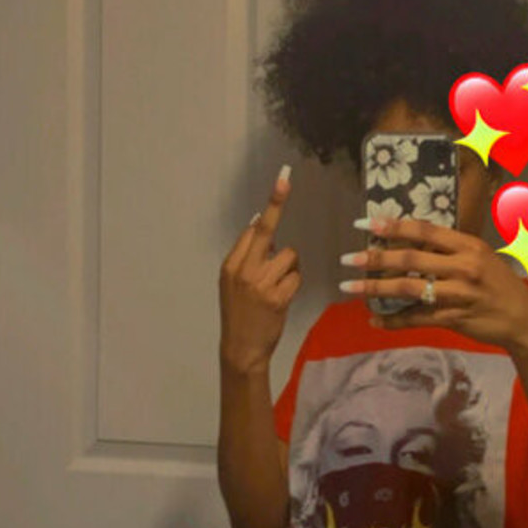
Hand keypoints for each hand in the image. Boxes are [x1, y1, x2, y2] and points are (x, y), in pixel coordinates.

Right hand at [219, 168, 300, 373]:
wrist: (241, 348)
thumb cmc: (241, 314)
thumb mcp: (234, 283)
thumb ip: (247, 256)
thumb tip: (261, 223)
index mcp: (230, 265)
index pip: (252, 230)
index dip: (269, 208)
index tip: (282, 181)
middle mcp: (243, 270)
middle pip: (266, 231)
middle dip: (277, 204)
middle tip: (285, 179)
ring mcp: (260, 283)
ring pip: (289, 256)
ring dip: (290, 268)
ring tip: (278, 286)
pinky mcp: (277, 297)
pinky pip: (296, 277)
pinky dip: (294, 284)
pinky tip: (283, 297)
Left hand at [341, 216, 527, 355]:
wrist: (524, 318)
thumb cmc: (499, 284)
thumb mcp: (480, 257)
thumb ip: (449, 250)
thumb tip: (410, 242)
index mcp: (468, 245)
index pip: (425, 231)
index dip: (393, 226)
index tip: (365, 224)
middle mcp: (463, 267)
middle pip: (411, 259)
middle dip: (375, 258)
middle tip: (348, 258)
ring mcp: (458, 294)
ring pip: (408, 289)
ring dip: (375, 288)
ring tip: (350, 287)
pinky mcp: (454, 318)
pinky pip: (417, 318)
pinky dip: (393, 320)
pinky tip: (375, 320)